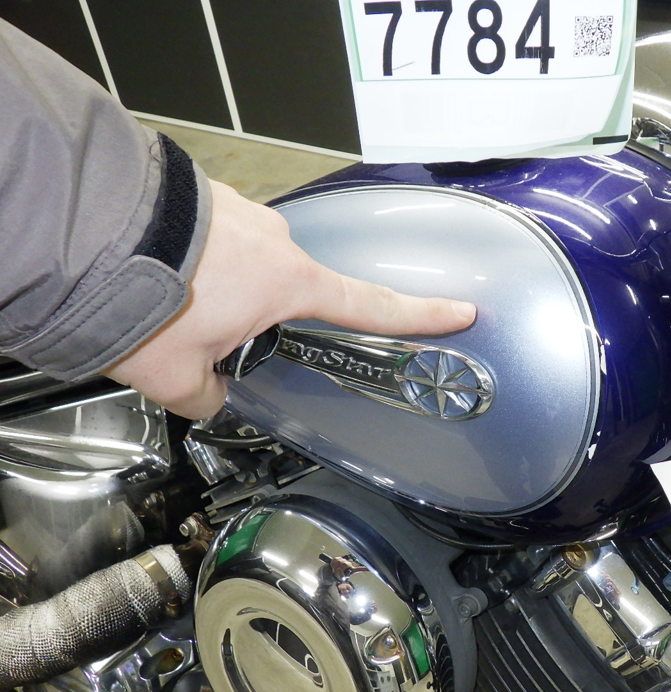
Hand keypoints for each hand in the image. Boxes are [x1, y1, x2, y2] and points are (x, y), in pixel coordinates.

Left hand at [105, 180, 475, 418]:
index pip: (372, 306)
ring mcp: (240, 211)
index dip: (421, 314)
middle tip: (208, 334)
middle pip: (286, 291)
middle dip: (253, 315)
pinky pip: (212, 239)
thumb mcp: (176, 374)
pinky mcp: (204, 197)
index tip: (460, 310)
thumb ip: (207, 394)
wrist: (91, 230)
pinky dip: (192, 262)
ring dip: (215, 288)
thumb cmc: (148, 300)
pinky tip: (158, 278)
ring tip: (169, 306)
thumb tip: (210, 397)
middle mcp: (275, 242)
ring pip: (242, 264)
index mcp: (289, 285)